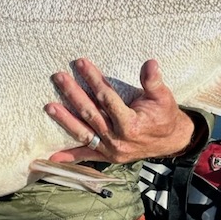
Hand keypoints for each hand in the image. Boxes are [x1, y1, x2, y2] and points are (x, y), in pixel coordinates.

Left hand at [45, 58, 193, 163]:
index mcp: (131, 124)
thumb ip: (154, 81)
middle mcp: (118, 139)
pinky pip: (86, 155)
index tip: (80, 63)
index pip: (106, 98)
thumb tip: (151, 63)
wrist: (170, 141)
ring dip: (65, 120)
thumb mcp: (164, 97)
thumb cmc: (164, 115)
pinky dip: (69, 156)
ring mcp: (110, 150)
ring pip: (83, 133)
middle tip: (59, 77)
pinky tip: (52, 155)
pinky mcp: (107, 156)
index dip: (93, 79)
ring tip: (49, 106)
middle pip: (90, 114)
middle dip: (73, 94)